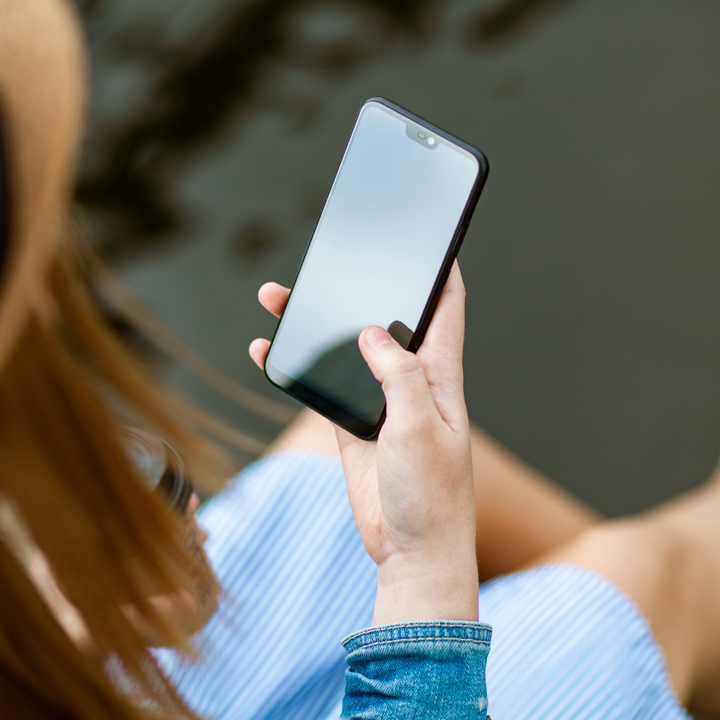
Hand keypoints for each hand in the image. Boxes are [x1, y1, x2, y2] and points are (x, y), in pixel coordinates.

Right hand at [250, 263, 477, 624]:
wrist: (410, 548)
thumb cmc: (432, 494)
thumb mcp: (421, 428)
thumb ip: (399, 377)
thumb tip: (373, 332)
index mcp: (438, 375)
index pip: (446, 308)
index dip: (440, 271)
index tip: (429, 239)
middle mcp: (409, 380)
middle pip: (382, 319)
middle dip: (360, 286)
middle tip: (331, 259)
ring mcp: (377, 401)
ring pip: (344, 348)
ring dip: (315, 324)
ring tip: (279, 298)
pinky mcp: (351, 423)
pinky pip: (320, 385)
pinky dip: (295, 366)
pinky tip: (267, 350)